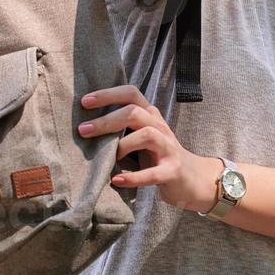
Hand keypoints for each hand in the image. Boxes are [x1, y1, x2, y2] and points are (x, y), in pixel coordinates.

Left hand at [77, 85, 217, 212]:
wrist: (191, 179)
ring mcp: (168, 148)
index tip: (84, 102)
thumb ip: (120, 128)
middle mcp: (160, 126)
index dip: (107, 95)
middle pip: (134, 112)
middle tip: (83, 130)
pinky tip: (116, 181)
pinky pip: (153, 173)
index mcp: (149, 115)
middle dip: (106, 120)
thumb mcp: (139, 136)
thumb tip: (83, 125)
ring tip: (108, 157)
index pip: (130, 94)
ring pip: (147, 134)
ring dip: (123, 145)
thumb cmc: (157, 155)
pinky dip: (133, 178)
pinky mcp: (173, 170)